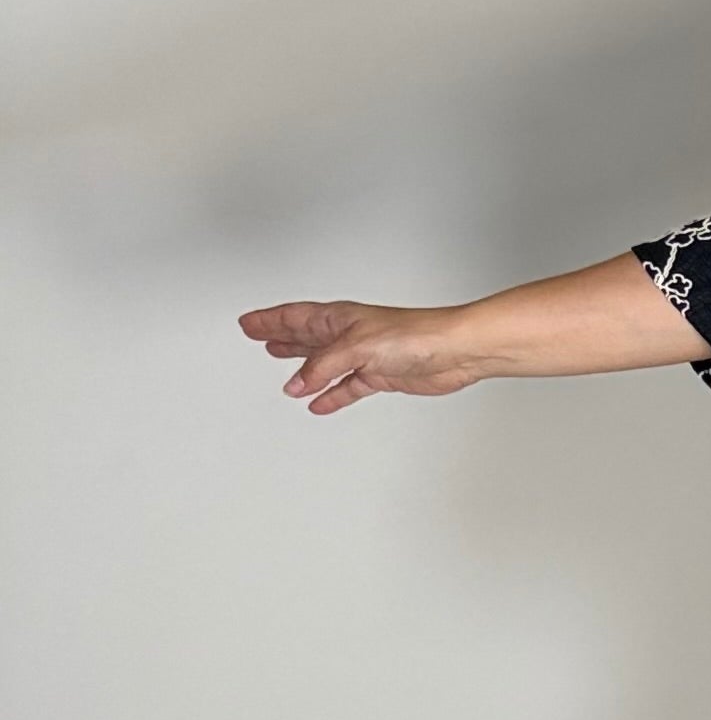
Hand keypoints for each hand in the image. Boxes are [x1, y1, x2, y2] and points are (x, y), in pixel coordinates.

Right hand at [239, 299, 479, 413]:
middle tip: (256, 335)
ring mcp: (364, 356)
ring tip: (281, 366)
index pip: (294, 317)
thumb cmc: (415, 335)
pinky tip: (319, 403)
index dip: (269, 320)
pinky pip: (347, 387)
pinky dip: (332, 395)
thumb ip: (323, 367)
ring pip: (323, 362)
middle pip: (305, 335)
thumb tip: (296, 384)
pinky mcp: (380, 376)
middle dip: (280, 335)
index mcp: (338, 318)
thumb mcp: (356, 348)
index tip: (248, 323)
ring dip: (302, 366)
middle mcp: (349, 335)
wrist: (454, 351)